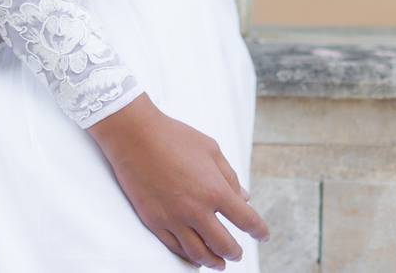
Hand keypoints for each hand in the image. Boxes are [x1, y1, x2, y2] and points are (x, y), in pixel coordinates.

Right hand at [87, 94, 270, 268]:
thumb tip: (244, 198)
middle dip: (235, 252)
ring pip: (199, 254)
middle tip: (237, 253)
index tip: (262, 235)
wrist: (133, 134)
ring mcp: (173, 218)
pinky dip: (188, 256)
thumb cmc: (174, 136)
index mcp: (215, 190)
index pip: (247, 220)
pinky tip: (194, 256)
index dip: (259, 231)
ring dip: (214, 261)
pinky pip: (175, 248)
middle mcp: (196, 210)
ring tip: (219, 263)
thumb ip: (229, 176)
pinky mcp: (153, 221)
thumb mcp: (210, 149)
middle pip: (224, 245)